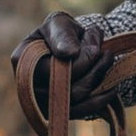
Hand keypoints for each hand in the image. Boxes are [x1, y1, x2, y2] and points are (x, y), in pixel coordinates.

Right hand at [10, 9, 117, 130]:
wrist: (70, 47)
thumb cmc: (61, 33)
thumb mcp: (60, 24)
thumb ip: (63, 34)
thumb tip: (70, 53)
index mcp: (22, 60)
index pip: (53, 69)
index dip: (80, 61)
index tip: (96, 47)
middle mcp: (28, 86)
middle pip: (64, 87)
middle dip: (92, 68)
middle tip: (107, 53)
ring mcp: (42, 102)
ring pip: (75, 98)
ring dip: (98, 79)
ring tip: (108, 60)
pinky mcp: (59, 112)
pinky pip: (81, 112)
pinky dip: (100, 100)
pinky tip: (112, 87)